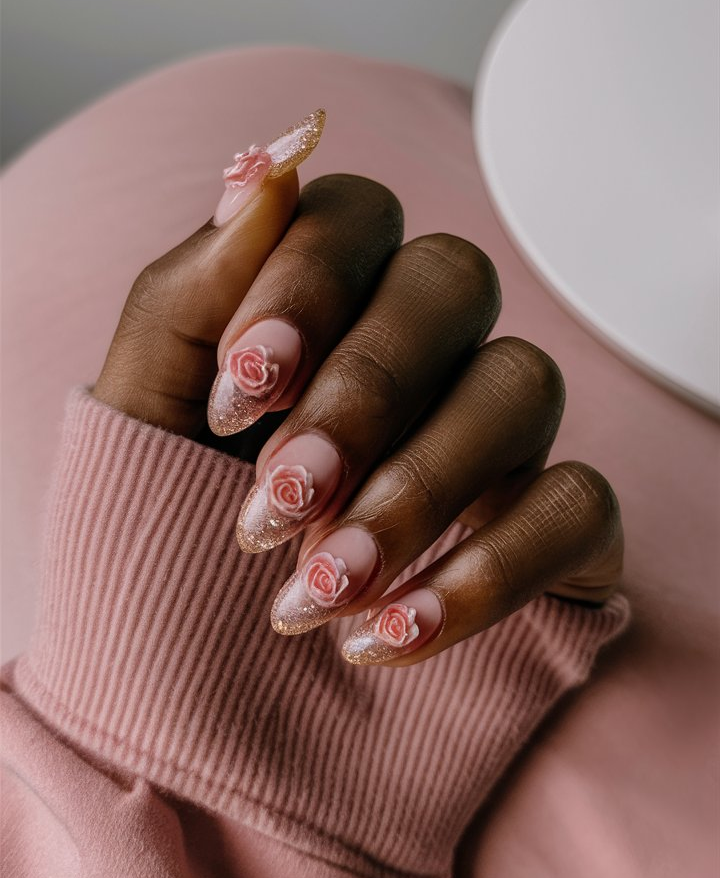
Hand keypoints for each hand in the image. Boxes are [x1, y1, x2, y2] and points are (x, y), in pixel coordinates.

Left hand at [93, 112, 623, 666]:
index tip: (238, 394)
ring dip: (417, 488)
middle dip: (363, 391)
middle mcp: (426, 352)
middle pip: (453, 281)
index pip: (355, 217)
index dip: (302, 289)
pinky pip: (577, 503)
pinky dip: (487, 569)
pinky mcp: (558, 530)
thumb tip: (265, 168)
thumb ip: (189, 297)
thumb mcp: (141, 424)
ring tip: (317, 589)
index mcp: (327, 306)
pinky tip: (390, 635)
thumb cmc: (168, 550)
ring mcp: (499, 436)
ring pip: (523, 382)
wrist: (200, 709)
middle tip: (280, 497)